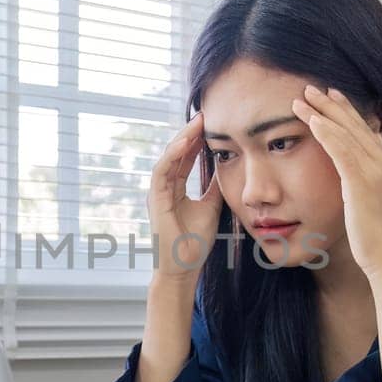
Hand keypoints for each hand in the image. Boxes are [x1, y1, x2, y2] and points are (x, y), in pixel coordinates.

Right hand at [147, 111, 223, 280]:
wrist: (183, 267)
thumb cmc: (195, 242)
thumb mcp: (212, 206)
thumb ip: (215, 186)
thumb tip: (227, 166)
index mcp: (176, 188)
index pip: (186, 157)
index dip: (198, 140)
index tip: (214, 123)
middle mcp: (164, 187)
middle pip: (177, 152)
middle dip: (192, 132)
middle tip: (207, 113)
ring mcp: (158, 192)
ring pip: (169, 156)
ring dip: (183, 137)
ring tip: (199, 121)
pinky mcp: (155, 199)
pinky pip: (162, 170)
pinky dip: (173, 154)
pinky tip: (187, 140)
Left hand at [291, 85, 381, 278]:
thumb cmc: (373, 237)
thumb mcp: (368, 203)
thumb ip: (359, 184)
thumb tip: (346, 175)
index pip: (364, 132)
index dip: (347, 112)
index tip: (331, 97)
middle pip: (355, 126)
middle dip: (332, 105)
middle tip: (313, 88)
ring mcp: (376, 172)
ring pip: (346, 134)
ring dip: (323, 113)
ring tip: (303, 99)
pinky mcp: (362, 183)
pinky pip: (342, 151)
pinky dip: (327, 133)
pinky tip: (313, 122)